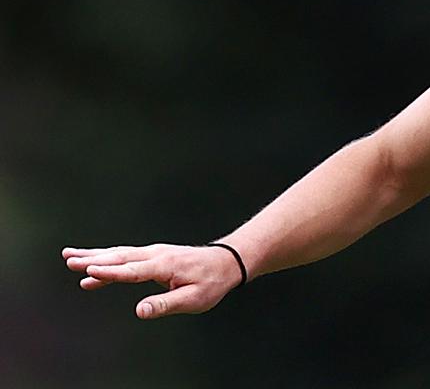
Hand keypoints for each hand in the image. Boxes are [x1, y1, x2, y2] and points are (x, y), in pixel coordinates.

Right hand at [62, 243, 242, 318]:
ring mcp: (153, 252)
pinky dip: (106, 259)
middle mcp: (156, 255)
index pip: (133, 270)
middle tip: (69, 261)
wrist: (226, 261)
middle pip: (120, 258)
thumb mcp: (194, 299)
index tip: (88, 271)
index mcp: (165, 266)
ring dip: (94, 255)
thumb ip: (165, 305)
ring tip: (69, 257)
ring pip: (119, 254)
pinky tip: (90, 267)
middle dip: (93, 259)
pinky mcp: (152, 255)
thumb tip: (139, 312)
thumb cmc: (211, 283)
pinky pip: (125, 256)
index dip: (110, 273)